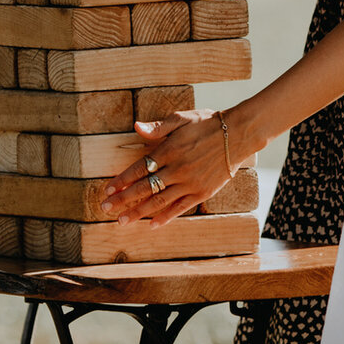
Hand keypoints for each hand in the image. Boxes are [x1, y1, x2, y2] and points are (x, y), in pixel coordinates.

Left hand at [102, 110, 234, 225]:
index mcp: (169, 150)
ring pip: (158, 201)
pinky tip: (151, 224)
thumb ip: (158, 127)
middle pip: (144, 188)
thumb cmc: (208, 123)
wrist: (238, 134)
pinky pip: (179, 208)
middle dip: (123, 200)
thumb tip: (136, 127)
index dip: (121, 181)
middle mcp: (177, 169)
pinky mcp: (202, 193)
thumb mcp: (182, 119)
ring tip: (122, 221)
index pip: (138, 168)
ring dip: (138, 212)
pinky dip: (164, 217)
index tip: (107, 190)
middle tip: (106, 209)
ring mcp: (189, 183)